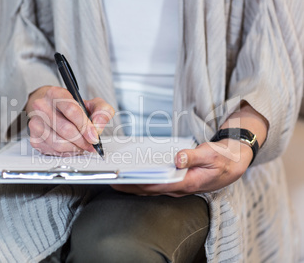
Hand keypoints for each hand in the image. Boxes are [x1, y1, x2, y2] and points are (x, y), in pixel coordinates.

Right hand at [26, 85, 114, 155]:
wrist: (53, 110)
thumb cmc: (72, 107)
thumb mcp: (92, 104)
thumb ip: (102, 112)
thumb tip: (98, 127)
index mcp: (56, 93)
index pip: (71, 110)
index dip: (85, 126)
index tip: (94, 136)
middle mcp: (42, 107)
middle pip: (66, 129)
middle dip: (83, 140)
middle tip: (91, 144)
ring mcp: (36, 123)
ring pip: (59, 143)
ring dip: (75, 148)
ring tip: (82, 145)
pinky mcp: (34, 139)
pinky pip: (53, 151)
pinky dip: (67, 152)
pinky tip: (72, 147)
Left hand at [111, 139, 252, 196]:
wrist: (233, 165)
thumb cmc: (222, 160)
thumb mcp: (211, 154)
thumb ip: (194, 156)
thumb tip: (178, 158)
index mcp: (186, 183)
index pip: (156, 185)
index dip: (137, 184)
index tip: (121, 180)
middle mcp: (179, 188)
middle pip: (149, 189)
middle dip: (130, 187)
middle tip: (110, 180)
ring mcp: (177, 187)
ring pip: (152, 189)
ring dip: (134, 185)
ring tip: (117, 179)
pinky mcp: (176, 183)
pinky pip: (157, 184)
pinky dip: (144, 181)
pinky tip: (134, 175)